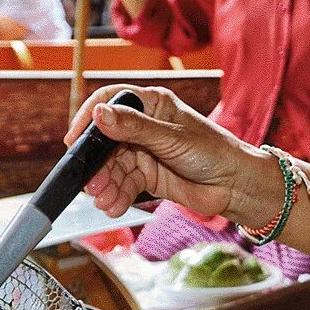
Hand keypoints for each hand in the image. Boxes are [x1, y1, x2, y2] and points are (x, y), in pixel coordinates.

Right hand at [65, 85, 275, 221]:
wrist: (235, 186)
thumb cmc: (213, 152)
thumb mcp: (172, 138)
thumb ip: (135, 128)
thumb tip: (99, 114)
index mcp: (151, 104)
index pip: (110, 102)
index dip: (88, 119)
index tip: (74, 141)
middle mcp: (143, 126)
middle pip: (106, 140)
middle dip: (96, 164)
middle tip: (91, 184)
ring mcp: (144, 152)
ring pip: (112, 167)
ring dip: (104, 184)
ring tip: (104, 200)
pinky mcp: (147, 176)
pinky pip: (123, 185)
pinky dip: (116, 196)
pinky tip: (113, 207)